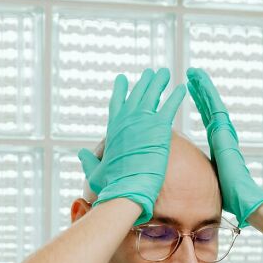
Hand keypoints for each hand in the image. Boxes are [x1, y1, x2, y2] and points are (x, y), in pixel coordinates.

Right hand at [77, 67, 185, 224]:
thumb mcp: (94, 171)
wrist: (126, 189)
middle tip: (150, 73)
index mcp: (113, 129)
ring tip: (165, 73)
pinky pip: (169, 107)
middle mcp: (127, 121)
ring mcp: (142, 122)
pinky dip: (175, 96)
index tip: (122, 78)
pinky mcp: (159, 128)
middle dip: (144, 83)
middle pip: (137, 95)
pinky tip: (182, 88)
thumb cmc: (110, 185)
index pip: (116, 104)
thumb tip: (80, 153)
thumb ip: (88, 160)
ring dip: (159, 83)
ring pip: (152, 95)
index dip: (120, 90)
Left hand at [186, 68, 262, 228]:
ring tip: (192, 72)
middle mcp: (222, 134)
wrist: (243, 196)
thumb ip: (204, 172)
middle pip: (209, 107)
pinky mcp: (224, 130)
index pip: (208, 118)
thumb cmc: (230, 195)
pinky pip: (213, 106)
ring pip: (211, 102)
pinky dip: (206, 92)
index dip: (201, 104)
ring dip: (202, 86)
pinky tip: (197, 80)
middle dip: (201, 91)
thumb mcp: (211, 178)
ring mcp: (224, 130)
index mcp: (219, 143)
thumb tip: (192, 182)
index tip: (193, 92)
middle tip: (191, 76)